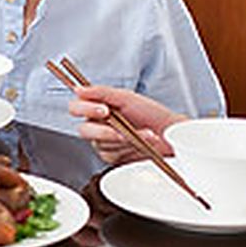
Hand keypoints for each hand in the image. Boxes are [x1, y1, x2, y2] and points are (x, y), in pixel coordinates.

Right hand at [66, 84, 181, 164]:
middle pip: (83, 130)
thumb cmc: (151, 114)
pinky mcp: (112, 157)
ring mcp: (103, 143)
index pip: (76, 107)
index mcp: (98, 108)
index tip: (103, 110)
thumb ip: (102, 92)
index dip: (85, 109)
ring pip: (101, 143)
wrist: (169, 134)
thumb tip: (79, 89)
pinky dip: (129, 147)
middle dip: (103, 131)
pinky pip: (112, 154)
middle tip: (120, 130)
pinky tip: (141, 143)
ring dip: (124, 138)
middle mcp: (97, 125)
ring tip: (144, 133)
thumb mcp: (127, 98)